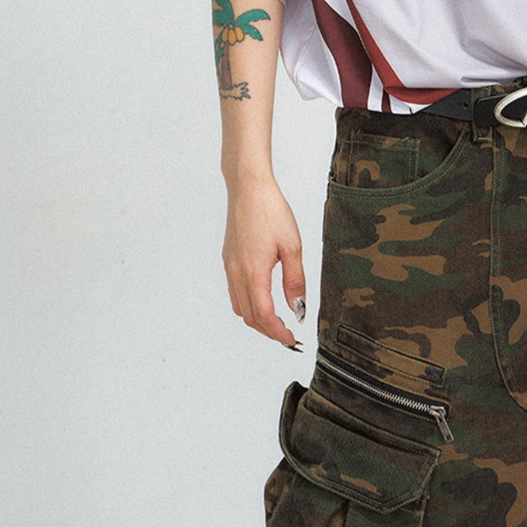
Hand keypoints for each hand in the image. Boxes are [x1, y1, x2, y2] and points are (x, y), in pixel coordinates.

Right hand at [222, 176, 305, 347]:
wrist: (248, 188)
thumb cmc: (271, 211)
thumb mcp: (292, 246)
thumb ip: (295, 281)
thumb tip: (298, 309)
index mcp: (254, 273)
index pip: (264, 316)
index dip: (278, 333)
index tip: (291, 339)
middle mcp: (237, 274)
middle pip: (249, 317)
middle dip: (268, 331)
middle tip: (287, 334)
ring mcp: (229, 267)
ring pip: (239, 307)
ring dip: (257, 319)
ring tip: (276, 320)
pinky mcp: (228, 259)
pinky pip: (235, 292)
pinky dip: (247, 304)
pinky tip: (262, 298)